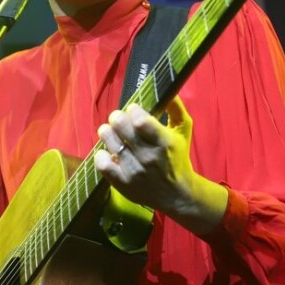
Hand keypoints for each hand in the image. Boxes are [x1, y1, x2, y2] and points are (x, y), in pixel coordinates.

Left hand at [94, 99, 227, 234]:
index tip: (133, 110)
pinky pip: (102, 163)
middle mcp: (148, 156)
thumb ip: (176, 109)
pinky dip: (101, 154)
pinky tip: (108, 152)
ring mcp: (134, 171)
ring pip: (108, 141)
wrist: (177, 194)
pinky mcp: (122, 183)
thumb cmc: (178, 158)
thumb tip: (167, 91)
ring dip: (107, 133)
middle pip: (119, 125)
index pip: (139, 120)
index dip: (132, 110)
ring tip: (111, 133)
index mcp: (164, 141)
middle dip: (117, 118)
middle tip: (119, 120)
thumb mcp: (184, 131)